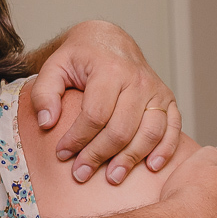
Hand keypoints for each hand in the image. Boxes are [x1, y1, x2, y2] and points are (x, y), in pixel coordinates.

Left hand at [30, 20, 180, 183]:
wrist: (109, 39)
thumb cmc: (80, 55)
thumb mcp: (54, 66)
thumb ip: (44, 92)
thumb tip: (47, 123)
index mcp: (109, 70)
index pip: (95, 115)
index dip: (77, 139)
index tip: (62, 154)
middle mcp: (138, 80)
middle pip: (121, 129)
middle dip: (99, 155)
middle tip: (81, 173)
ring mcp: (156, 90)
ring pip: (148, 133)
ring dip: (130, 159)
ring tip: (112, 178)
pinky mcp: (168, 99)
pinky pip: (173, 128)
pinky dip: (165, 149)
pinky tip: (151, 166)